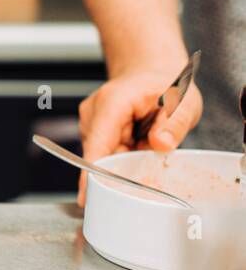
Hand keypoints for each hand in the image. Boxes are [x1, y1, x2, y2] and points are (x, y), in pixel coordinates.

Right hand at [76, 67, 202, 204]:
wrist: (153, 72)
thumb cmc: (166, 83)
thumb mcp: (182, 101)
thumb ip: (173, 123)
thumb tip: (161, 144)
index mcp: (112, 103)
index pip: (97, 144)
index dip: (91, 172)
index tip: (86, 196)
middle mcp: (95, 113)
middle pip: (99, 154)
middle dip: (121, 169)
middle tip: (150, 166)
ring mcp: (92, 122)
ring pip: (104, 156)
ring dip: (126, 161)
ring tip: (149, 147)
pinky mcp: (96, 131)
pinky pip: (107, 153)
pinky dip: (125, 157)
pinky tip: (140, 147)